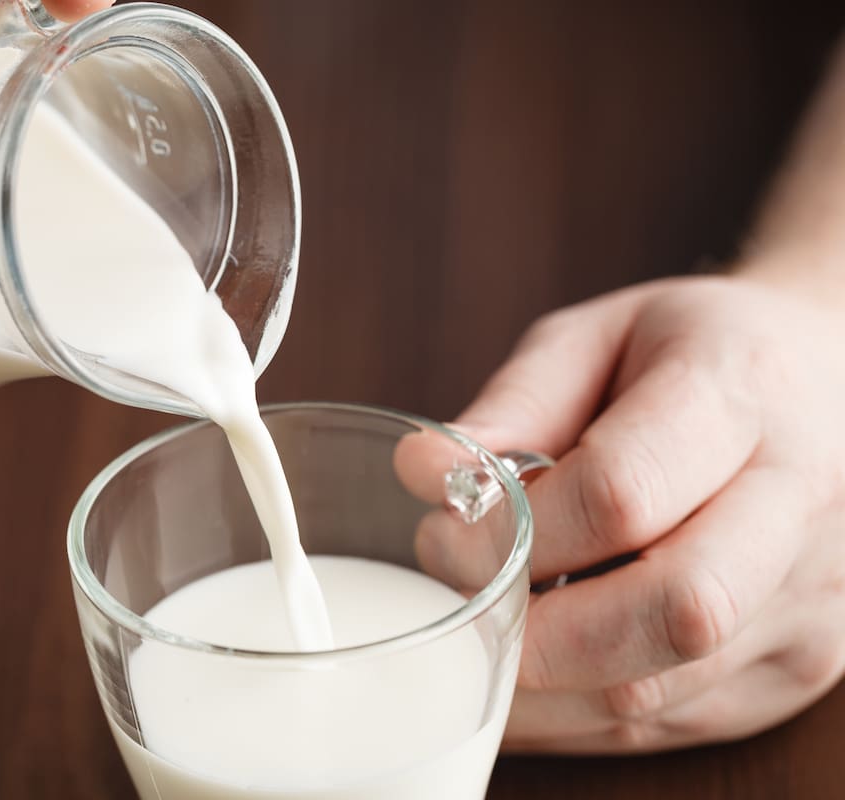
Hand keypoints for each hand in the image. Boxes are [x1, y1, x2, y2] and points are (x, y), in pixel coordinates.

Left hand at [401, 275, 844, 751]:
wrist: (826, 388)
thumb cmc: (696, 354)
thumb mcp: (596, 338)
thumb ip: (513, 404)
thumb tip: (423, 470)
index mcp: (743, 395)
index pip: (624, 491)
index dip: (518, 530)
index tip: (447, 532)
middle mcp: (802, 503)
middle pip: (671, 612)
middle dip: (534, 633)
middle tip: (463, 609)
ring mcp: (813, 600)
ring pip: (662, 689)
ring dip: (541, 686)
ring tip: (486, 636)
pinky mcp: (796, 665)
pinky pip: (667, 722)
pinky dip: (577, 710)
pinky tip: (536, 667)